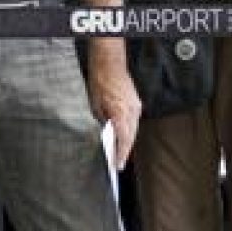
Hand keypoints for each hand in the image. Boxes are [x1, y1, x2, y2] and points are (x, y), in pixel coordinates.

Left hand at [87, 49, 142, 166]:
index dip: (120, 155)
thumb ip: (103, 122)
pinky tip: (123, 136)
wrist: (109, 65)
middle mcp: (132, 111)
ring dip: (127, 141)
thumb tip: (107, 133)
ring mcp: (136, 106)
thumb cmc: (99, 83)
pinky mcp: (136, 102)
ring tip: (120, 153)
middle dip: (124, 151)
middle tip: (118, 164)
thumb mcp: (95, 106)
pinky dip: (129, 130)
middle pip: (131, 137)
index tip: (117, 166)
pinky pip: (134, 121)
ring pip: (133, 130)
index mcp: (121, 113)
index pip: (124, 140)